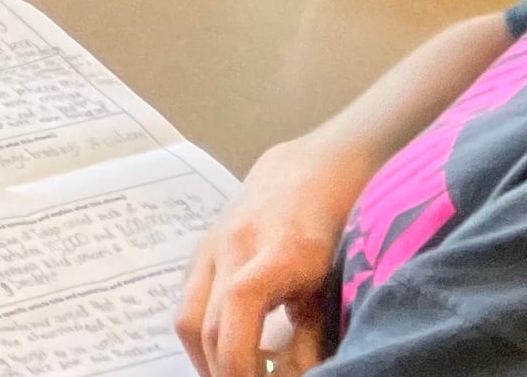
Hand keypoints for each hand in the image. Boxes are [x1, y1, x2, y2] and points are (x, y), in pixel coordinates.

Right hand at [173, 132, 373, 375]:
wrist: (315, 169)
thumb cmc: (339, 227)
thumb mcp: (336, 285)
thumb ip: (312, 339)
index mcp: (280, 250)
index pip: (239, 305)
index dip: (241, 359)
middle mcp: (236, 244)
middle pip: (206, 324)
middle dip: (222, 372)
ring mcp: (212, 244)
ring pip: (188, 318)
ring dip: (206, 359)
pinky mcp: (202, 250)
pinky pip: (190, 303)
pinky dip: (204, 336)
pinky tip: (230, 350)